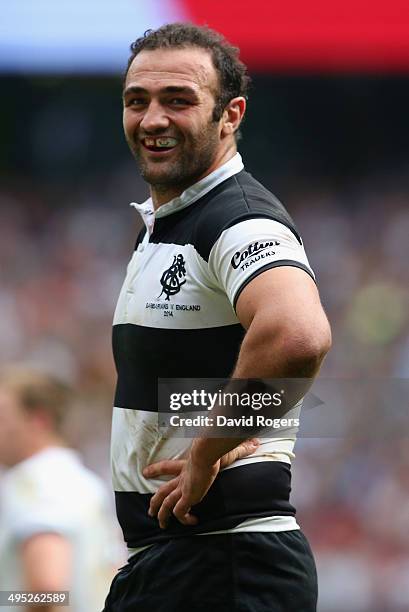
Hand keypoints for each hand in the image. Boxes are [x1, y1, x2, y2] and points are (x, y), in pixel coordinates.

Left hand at [142, 438, 259, 528]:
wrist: (207, 452)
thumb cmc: (214, 449)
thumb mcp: (225, 449)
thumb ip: (240, 448)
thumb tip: (256, 442)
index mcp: (185, 467)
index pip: (166, 467)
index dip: (156, 470)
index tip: (146, 472)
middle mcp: (181, 479)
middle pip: (162, 491)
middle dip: (155, 501)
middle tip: (150, 510)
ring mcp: (182, 489)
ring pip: (166, 505)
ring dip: (162, 515)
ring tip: (162, 525)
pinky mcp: (187, 497)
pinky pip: (181, 513)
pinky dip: (184, 519)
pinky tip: (192, 522)